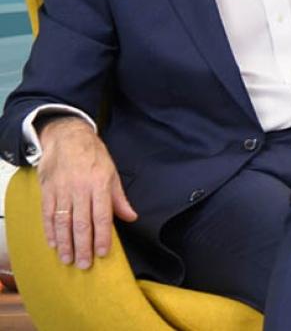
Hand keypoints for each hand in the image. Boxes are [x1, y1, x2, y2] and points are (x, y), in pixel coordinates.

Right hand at [36, 117, 136, 269]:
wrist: (67, 137)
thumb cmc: (93, 156)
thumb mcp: (112, 173)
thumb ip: (119, 198)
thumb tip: (131, 217)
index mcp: (99, 184)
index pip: (102, 216)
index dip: (102, 236)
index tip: (102, 253)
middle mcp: (79, 189)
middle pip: (81, 223)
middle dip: (83, 246)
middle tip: (84, 265)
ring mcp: (61, 190)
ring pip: (63, 222)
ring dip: (66, 243)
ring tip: (68, 259)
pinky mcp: (48, 191)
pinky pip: (47, 214)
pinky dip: (50, 231)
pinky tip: (54, 244)